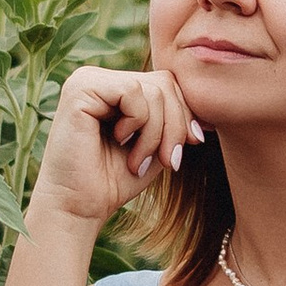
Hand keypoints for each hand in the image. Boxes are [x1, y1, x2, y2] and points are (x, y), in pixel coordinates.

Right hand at [32, 63, 204, 225]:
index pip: (167, 83)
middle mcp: (99, 78)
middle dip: (176, 125)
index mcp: (114, 87)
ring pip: (153, 89)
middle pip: (164, 82)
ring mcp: (87, 79)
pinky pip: (133, 91)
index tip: (191, 144)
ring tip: (138, 160)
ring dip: (156, 132)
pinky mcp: (80, 88)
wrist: (80, 207)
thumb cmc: (114, 180)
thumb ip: (174, 118)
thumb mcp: (156, 144)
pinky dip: (138, 123)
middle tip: (167, 161)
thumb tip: (205, 101)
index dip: (185, 114)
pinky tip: (118, 141)